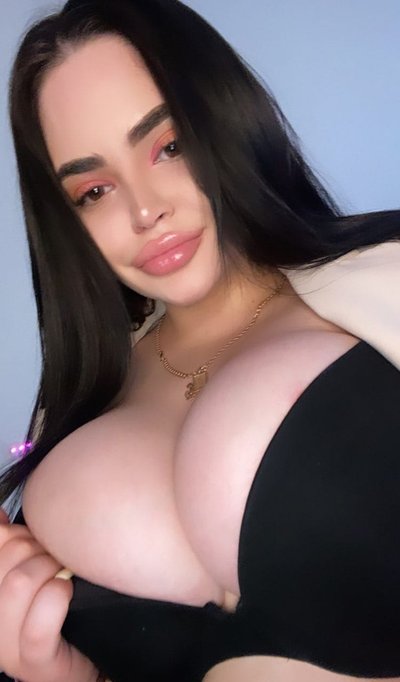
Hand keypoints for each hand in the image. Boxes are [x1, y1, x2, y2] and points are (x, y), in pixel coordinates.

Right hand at [0, 507, 97, 681]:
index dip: (18, 534)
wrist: (89, 659)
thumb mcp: (34, 572)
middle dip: (42, 548)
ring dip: (52, 569)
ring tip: (65, 575)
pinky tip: (67, 592)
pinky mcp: (34, 664)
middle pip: (8, 558)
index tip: (37, 544)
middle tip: (59, 560)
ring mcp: (7, 648)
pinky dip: (57, 597)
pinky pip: (38, 625)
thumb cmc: (61, 609)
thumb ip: (14, 547)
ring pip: (19, 584)